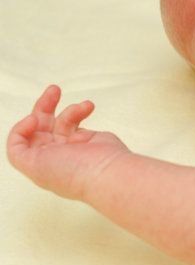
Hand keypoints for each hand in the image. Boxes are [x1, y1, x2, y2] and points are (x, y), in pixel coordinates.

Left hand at [7, 85, 129, 199]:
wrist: (106, 172)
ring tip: (84, 105)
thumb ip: (18, 150)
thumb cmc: (73, 173)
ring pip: (61, 120)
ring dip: (70, 109)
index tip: (35, 118)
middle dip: (45, 106)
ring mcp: (71, 145)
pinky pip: (78, 119)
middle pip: (41, 125)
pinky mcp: (87, 138)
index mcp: (37, 163)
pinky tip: (88, 108)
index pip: (21, 140)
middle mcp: (53, 154)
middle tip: (54, 91)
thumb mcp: (34, 165)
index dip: (24, 126)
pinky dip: (81, 110)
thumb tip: (27, 127)